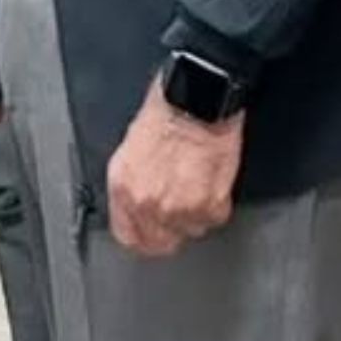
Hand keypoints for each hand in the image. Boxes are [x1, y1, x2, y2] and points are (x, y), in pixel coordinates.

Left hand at [107, 75, 243, 256]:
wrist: (197, 98)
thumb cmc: (168, 111)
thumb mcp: (132, 147)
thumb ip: (134, 183)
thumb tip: (142, 200)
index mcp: (123, 188)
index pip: (127, 236)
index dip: (143, 236)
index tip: (151, 233)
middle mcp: (147, 204)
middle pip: (160, 242)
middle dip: (171, 230)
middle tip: (180, 207)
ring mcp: (179, 209)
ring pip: (191, 230)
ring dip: (196, 213)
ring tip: (197, 181)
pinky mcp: (210, 206)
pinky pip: (215, 218)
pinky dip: (217, 203)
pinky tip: (211, 178)